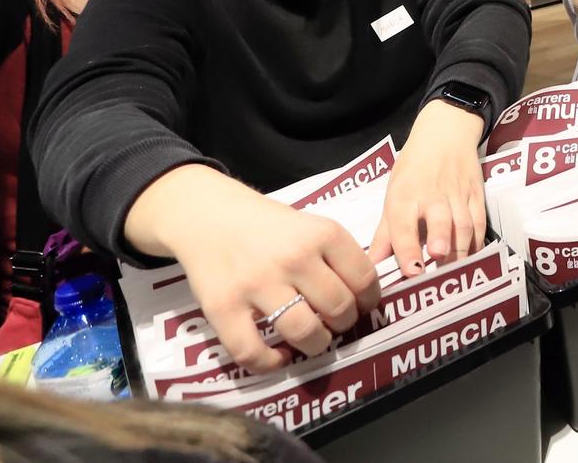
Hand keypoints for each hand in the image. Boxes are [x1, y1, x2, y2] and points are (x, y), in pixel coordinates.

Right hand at [142, 167, 378, 374]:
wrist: (208, 214)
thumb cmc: (268, 225)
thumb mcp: (311, 226)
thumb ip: (335, 256)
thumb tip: (364, 297)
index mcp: (322, 234)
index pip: (364, 278)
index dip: (369, 300)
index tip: (363, 307)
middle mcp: (293, 258)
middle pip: (338, 308)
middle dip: (344, 324)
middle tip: (336, 324)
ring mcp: (257, 284)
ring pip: (304, 332)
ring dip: (316, 344)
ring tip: (314, 340)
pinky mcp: (223, 307)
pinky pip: (252, 352)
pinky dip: (271, 363)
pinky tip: (279, 356)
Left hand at [370, 100, 488, 277]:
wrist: (446, 133)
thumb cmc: (414, 168)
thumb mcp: (393, 194)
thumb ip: (385, 233)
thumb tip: (371, 265)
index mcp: (404, 196)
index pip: (403, 224)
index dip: (407, 248)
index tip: (412, 271)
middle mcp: (432, 195)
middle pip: (440, 219)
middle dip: (440, 239)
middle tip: (438, 258)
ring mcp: (458, 195)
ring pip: (464, 224)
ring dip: (461, 248)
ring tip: (456, 270)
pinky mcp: (477, 195)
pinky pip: (480, 222)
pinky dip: (477, 243)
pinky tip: (471, 258)